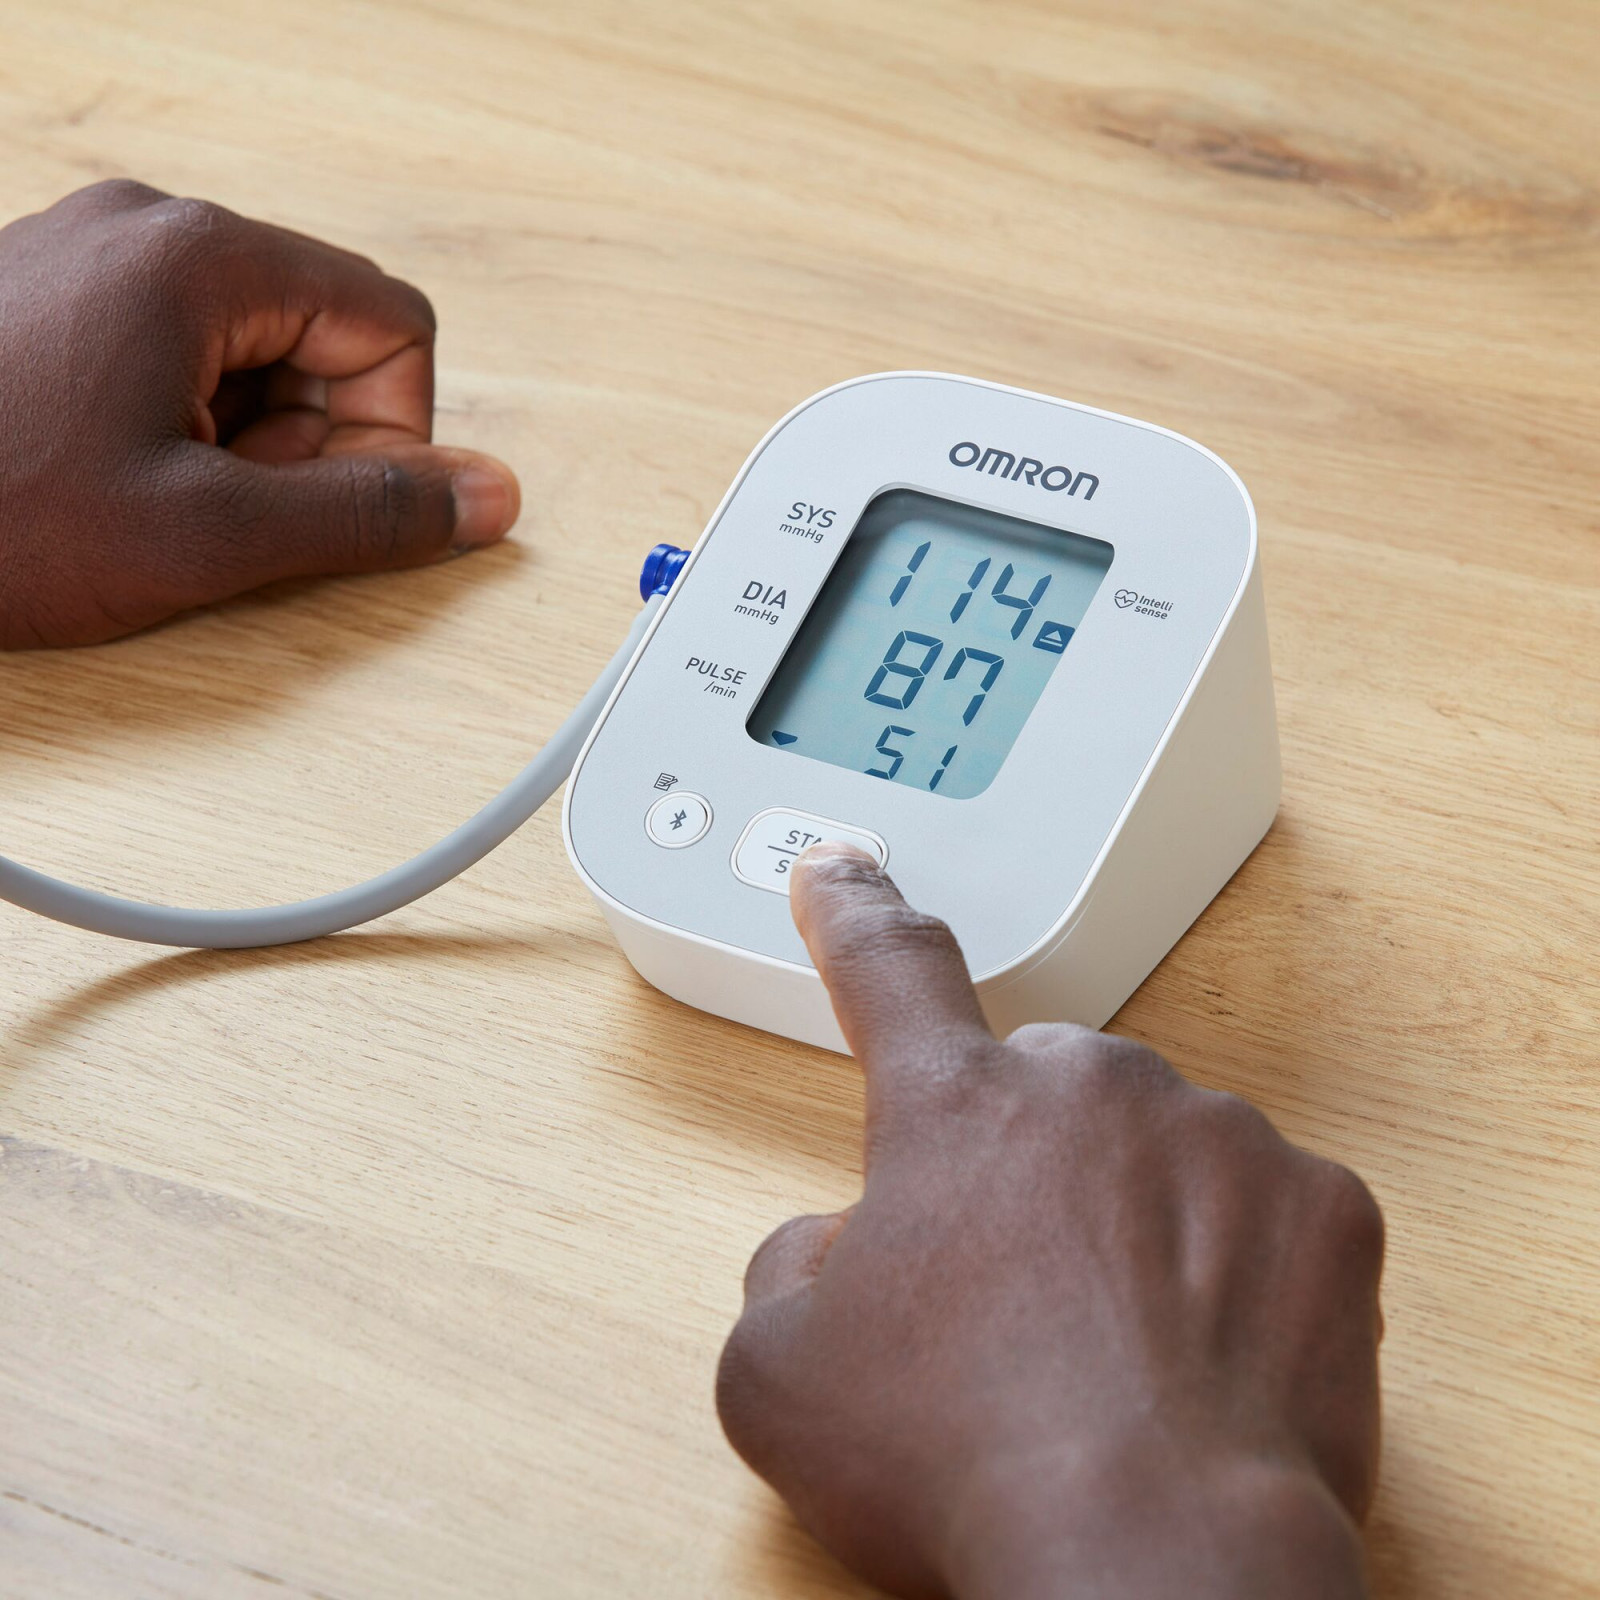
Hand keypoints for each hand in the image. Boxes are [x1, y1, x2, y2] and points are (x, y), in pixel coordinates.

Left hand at [0, 180, 519, 648]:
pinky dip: (179, 430)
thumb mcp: (209, 536)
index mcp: (199, 257)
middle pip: (324, 334)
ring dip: (241, 443)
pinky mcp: (54, 303)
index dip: (392, 432)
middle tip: (222, 505)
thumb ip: (370, 515)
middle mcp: (146, 231)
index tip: (327, 498)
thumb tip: (488, 499)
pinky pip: (177, 358)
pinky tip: (116, 482)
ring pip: (252, 353)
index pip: (394, 324)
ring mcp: (92, 260)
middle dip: (304, 439)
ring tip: (154, 496)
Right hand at [717, 844, 1383, 1599]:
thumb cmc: (966, 1462)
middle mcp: (1088, 1089)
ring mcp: (1218, 1136)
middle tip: (1015, 1300)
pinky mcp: (1324, 1207)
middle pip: (1038, 1096)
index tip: (843, 868)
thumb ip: (786, 1272)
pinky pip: (1260, 1210)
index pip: (887, 967)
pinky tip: (1201, 1354)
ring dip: (1129, 1222)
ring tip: (1109, 1352)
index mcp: (953, 1107)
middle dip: (1020, 1172)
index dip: (854, 912)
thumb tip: (829, 1246)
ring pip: (1153, 1149)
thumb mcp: (781, 1379)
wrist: (1152, 1560)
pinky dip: (1231, 1269)